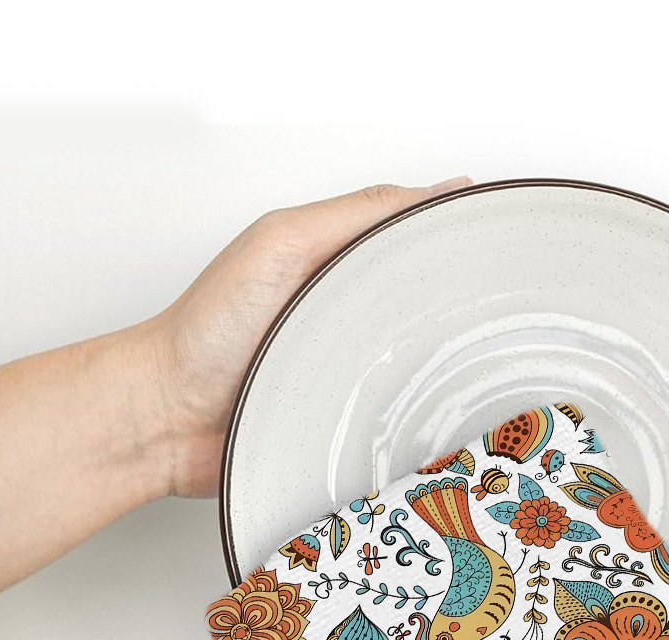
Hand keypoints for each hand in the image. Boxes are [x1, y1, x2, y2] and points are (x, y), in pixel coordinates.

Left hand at [148, 177, 471, 497]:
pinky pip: (395, 412)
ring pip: (417, 360)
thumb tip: (432, 193)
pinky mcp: (345, 419)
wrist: (166, 418)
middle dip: (461, 304)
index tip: (498, 230)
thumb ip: (353, 216)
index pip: (410, 237)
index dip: (454, 232)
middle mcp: (344, 314)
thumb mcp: (282, 245)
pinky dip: (415, 411)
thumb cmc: (206, 331)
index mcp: (333, 263)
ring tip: (480, 360)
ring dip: (441, 363)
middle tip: (502, 304)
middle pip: (422, 301)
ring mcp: (346, 368)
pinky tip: (435, 410)